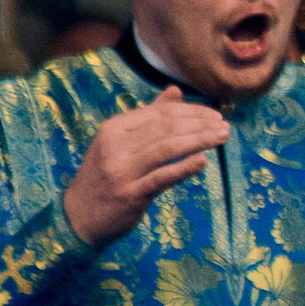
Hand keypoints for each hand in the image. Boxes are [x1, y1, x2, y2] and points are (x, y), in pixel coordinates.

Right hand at [62, 88, 227, 246]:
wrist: (79, 215)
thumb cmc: (107, 174)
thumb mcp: (121, 141)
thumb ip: (149, 116)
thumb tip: (175, 89)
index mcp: (114, 128)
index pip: (160, 113)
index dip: (192, 111)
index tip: (215, 115)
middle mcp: (114, 146)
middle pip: (166, 128)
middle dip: (200, 124)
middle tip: (225, 126)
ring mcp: (120, 171)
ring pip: (166, 149)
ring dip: (199, 141)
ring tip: (222, 138)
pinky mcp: (129, 194)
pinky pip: (161, 178)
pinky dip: (184, 168)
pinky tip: (202, 162)